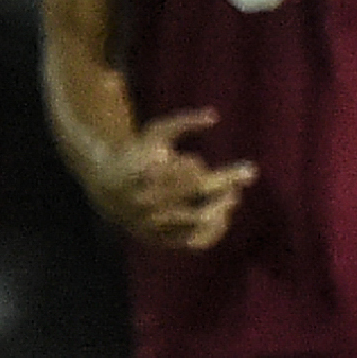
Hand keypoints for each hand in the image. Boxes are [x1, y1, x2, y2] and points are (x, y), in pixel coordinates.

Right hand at [101, 107, 253, 251]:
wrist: (108, 189)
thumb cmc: (138, 154)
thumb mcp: (155, 133)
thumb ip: (183, 122)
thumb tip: (214, 116)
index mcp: (146, 171)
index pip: (188, 172)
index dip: (213, 170)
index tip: (242, 166)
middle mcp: (148, 199)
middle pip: (196, 193)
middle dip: (226, 183)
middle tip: (248, 173)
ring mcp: (154, 222)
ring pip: (198, 220)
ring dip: (221, 207)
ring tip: (233, 197)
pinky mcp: (159, 239)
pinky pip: (194, 241)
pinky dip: (212, 232)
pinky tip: (223, 217)